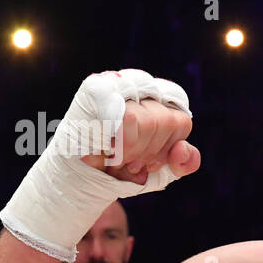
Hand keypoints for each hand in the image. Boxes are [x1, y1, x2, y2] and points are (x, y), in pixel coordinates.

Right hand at [81, 79, 199, 184]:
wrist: (80, 177)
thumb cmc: (120, 168)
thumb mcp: (160, 170)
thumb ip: (183, 162)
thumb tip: (183, 148)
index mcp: (158, 99)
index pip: (181, 121)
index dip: (166, 147)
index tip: (148, 160)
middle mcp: (140, 85)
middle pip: (167, 121)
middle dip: (148, 152)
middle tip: (128, 160)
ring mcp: (119, 84)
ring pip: (149, 121)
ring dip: (133, 150)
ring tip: (117, 155)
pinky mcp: (98, 89)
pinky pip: (128, 117)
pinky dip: (123, 142)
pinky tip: (110, 146)